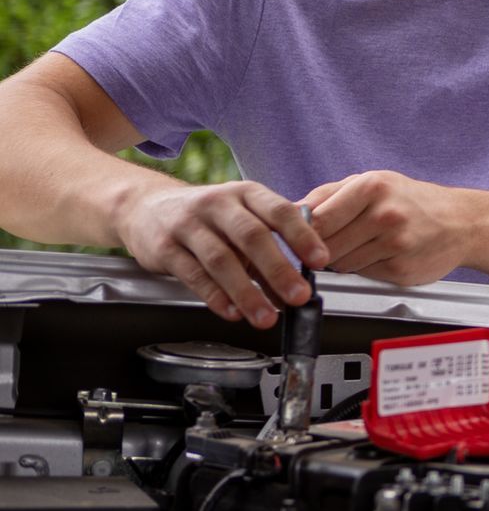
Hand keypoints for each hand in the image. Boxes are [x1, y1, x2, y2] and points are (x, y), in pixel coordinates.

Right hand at [119, 182, 328, 327]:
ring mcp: (189, 225)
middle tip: (299, 296)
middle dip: (279, 269)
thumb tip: (302, 282)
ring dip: (247, 292)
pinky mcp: (165, 248)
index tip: (321, 261)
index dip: (302, 236)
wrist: (145, 207)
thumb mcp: (241, 216)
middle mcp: (218, 205)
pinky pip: (193, 275)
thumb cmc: (207, 217)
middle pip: (252, 236)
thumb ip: (271, 244)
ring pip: (221, 260)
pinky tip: (232, 313)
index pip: (280, 211)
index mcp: (246, 193)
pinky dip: (215, 297)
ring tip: (266, 317)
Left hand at [303, 170, 468, 285]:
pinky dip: (364, 268)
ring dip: (343, 260)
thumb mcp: (374, 182)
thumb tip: (291, 211)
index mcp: (373, 187)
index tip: (302, 236)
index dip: (303, 232)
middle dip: (322, 249)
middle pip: (325, 246)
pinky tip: (380, 255)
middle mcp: (385, 214)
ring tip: (364, 245)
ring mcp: (395, 243)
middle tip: (334, 242)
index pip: (317, 219)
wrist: (463, 223)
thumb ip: (329, 195)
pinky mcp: (401, 269)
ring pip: (341, 264)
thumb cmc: (414, 201)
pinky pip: (362, 275)